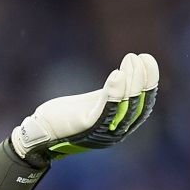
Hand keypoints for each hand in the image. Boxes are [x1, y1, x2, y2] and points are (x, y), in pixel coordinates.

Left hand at [0, 53, 158, 189]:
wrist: (39, 132)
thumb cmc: (65, 116)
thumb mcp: (92, 103)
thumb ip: (109, 95)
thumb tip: (125, 74)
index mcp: (119, 126)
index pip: (144, 105)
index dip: (150, 82)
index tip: (147, 59)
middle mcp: (115, 132)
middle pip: (138, 105)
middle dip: (142, 79)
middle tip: (139, 56)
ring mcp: (101, 131)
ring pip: (125, 105)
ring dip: (132, 81)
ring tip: (131, 59)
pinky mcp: (86, 126)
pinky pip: (105, 109)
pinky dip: (114, 92)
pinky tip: (118, 74)